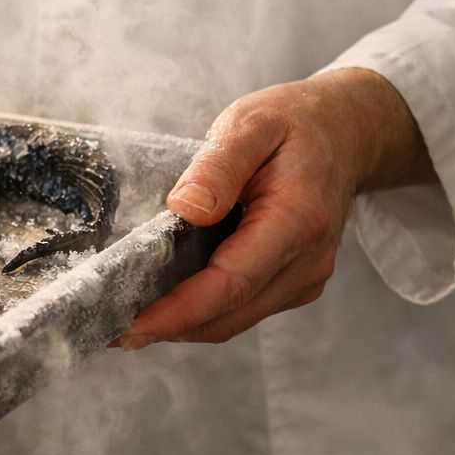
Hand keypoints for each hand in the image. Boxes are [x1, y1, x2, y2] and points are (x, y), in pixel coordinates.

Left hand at [116, 68, 432, 348]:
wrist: (343, 134)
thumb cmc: (292, 124)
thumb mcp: (251, 124)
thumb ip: (218, 166)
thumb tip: (185, 208)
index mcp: (297, 221)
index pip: (231, 282)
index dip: (179, 309)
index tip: (132, 323)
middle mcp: (307, 261)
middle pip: (230, 313)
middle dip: (170, 327)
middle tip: (111, 330)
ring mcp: (304, 276)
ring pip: (235, 319)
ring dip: (184, 325)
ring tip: (127, 319)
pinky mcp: (295, 281)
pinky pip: (244, 308)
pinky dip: (204, 311)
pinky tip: (166, 300)